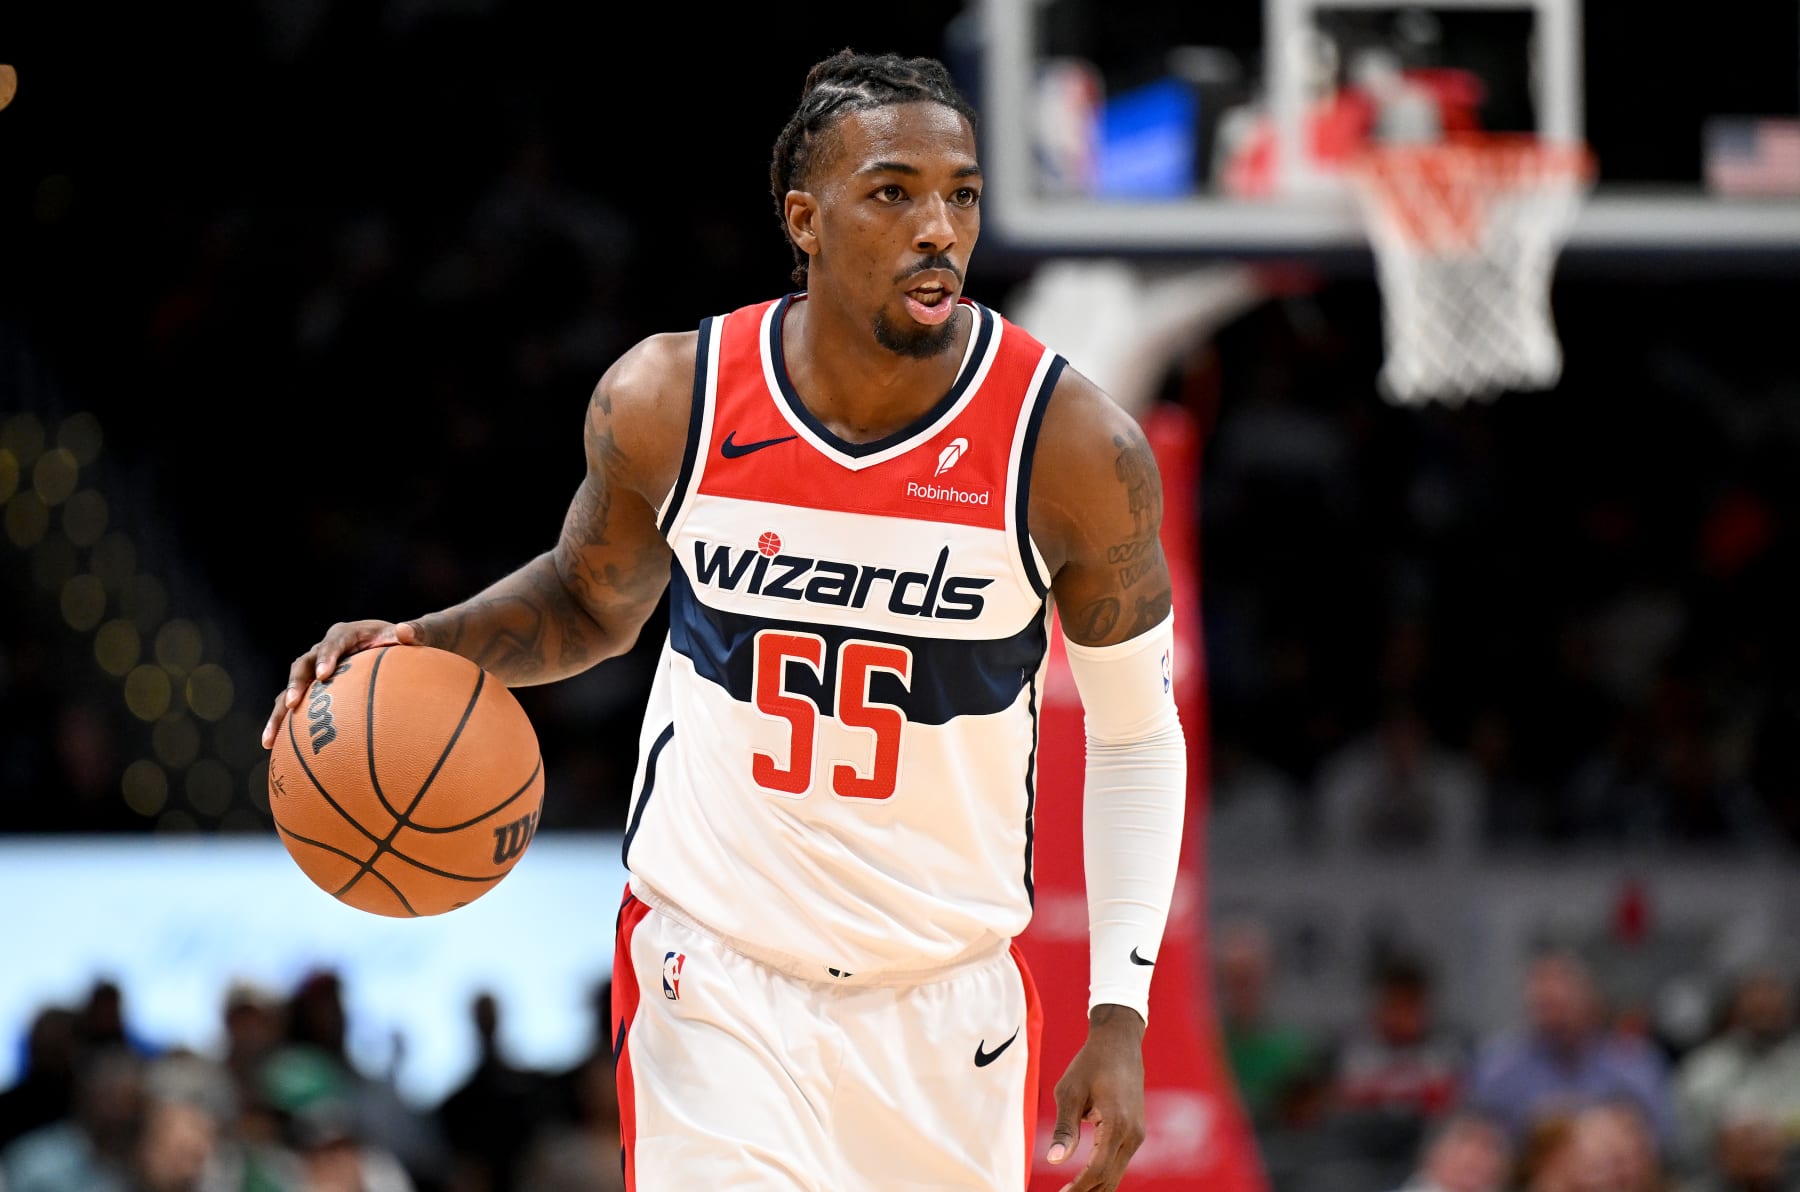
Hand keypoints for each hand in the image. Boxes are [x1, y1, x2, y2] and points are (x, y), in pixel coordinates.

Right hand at [260, 619, 419, 747]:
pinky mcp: (313, 688)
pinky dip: (283, 723)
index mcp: (346, 634)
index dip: (326, 657)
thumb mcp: (416, 636)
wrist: (396, 650)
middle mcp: (323, 650)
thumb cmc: (407, 644)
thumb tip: (405, 631)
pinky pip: (294, 705)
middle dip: (296, 684)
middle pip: (302, 665)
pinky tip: (272, 747)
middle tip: (294, 704)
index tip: (324, 675)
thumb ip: (414, 634)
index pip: (333, 643)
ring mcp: (314, 670)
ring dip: (279, 711)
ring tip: (270, 738)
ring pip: (290, 688)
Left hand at [1046, 1004, 1146, 1191]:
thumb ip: (1064, 1128)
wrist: (1119, 1041)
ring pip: (1117, 1173)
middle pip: (1110, 1179)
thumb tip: (1055, 1161)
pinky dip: (1104, 1174)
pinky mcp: (1136, 1130)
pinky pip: (1120, 1161)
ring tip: (1071, 1190)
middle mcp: (1133, 1133)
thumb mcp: (1069, 1092)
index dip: (1079, 1188)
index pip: (1098, 1170)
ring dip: (1096, 1185)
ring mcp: (1138, 1133)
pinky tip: (1085, 1177)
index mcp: (1116, 1124)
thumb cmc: (1090, 1063)